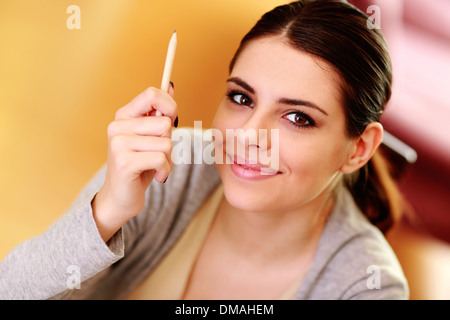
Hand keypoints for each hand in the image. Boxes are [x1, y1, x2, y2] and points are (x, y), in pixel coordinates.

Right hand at [93, 85, 176, 241]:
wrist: (120, 198)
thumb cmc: (139, 167)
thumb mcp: (151, 138)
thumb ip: (159, 114)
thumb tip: (169, 85)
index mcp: (124, 116)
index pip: (152, 94)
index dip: (170, 105)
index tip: (171, 121)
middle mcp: (118, 126)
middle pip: (164, 123)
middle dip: (169, 142)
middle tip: (156, 155)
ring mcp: (118, 144)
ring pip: (166, 143)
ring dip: (168, 160)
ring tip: (154, 167)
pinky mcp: (124, 162)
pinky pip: (161, 159)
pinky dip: (165, 170)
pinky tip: (156, 177)